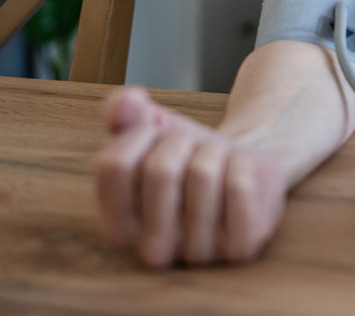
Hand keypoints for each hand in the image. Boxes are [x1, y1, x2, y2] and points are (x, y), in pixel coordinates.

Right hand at [93, 87, 287, 266]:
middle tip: (192, 150)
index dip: (139, 134)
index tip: (155, 137)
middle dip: (182, 142)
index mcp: (117, 227)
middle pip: (160, 170)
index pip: (112, 166)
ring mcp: (197, 252)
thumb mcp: (149, 127)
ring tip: (216, 162)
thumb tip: (126, 102)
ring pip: (203, 173)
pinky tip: (240, 176)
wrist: (242, 168)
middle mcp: (152, 250)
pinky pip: (239, 187)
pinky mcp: (239, 247)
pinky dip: (242, 164)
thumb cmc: (187, 153)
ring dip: (214, 151)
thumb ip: (122, 111)